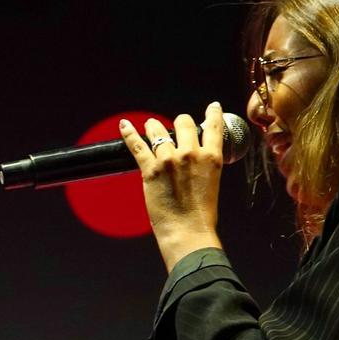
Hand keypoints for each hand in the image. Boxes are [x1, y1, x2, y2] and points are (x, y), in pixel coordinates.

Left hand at [118, 102, 225, 270]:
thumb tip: (196, 159)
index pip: (214, 127)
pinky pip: (137, 145)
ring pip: (159, 131)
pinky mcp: (150, 170)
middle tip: (174, 128)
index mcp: (212, 158)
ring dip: (155, 127)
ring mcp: (169, 160)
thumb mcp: (211, 184)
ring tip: (151, 126)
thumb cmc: (201, 216)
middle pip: (183, 123)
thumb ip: (203, 166)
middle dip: (179, 123)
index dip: (212, 113)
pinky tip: (124, 125)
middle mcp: (191, 154)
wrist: (188, 232)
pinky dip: (129, 133)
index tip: (211, 107)